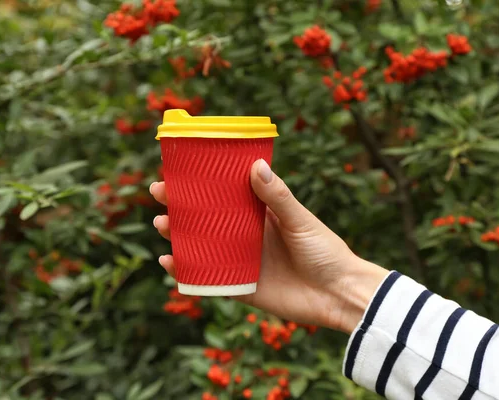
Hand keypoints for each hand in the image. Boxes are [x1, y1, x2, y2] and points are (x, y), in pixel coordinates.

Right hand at [149, 159, 388, 333]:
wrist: (339, 295)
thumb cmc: (325, 251)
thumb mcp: (301, 220)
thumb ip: (278, 197)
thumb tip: (256, 165)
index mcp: (259, 215)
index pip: (223, 195)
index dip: (200, 184)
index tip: (177, 172)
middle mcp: (246, 236)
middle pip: (205, 219)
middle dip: (180, 208)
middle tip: (159, 196)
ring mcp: (241, 261)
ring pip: (201, 247)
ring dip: (178, 236)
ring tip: (161, 225)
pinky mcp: (240, 287)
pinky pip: (207, 279)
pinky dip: (186, 272)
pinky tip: (169, 262)